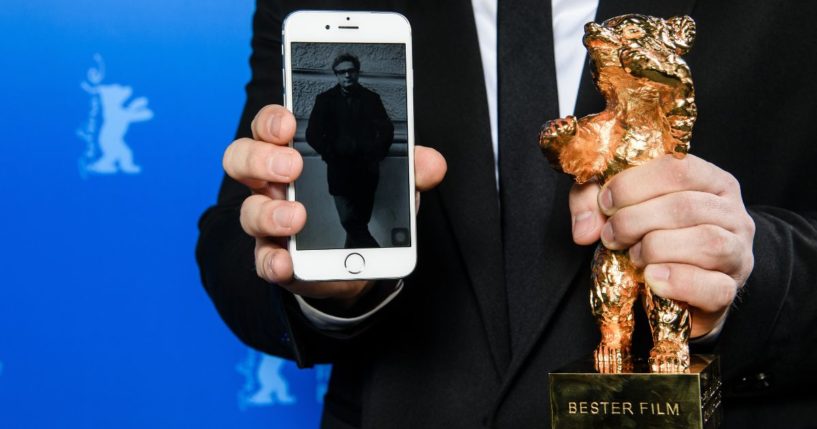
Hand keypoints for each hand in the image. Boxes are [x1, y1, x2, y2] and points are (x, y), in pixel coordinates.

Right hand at [222, 105, 446, 307]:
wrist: (357, 259)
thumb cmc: (362, 205)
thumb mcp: (388, 183)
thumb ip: (408, 170)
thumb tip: (432, 163)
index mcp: (295, 152)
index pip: (271, 125)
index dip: (273, 119)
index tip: (289, 122)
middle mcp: (274, 182)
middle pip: (244, 158)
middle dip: (263, 158)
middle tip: (293, 165)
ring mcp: (270, 220)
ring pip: (249, 210)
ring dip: (269, 212)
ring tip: (296, 218)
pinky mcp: (276, 257)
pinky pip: (263, 259)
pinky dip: (273, 261)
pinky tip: (287, 263)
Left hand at [569, 154, 754, 337]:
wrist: (680, 285)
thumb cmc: (652, 235)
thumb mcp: (619, 207)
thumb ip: (592, 203)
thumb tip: (584, 230)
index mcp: (710, 180)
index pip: (678, 167)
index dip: (633, 184)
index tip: (605, 203)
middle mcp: (731, 212)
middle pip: (686, 205)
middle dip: (636, 220)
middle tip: (610, 235)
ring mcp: (737, 251)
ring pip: (706, 242)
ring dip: (656, 248)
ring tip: (633, 256)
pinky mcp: (730, 289)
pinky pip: (713, 286)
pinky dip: (677, 282)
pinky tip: (652, 279)